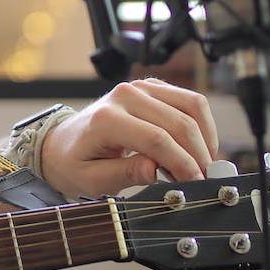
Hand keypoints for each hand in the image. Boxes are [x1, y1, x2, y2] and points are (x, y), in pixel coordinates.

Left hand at [39, 78, 217, 198]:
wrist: (63, 143)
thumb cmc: (76, 163)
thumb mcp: (91, 179)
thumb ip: (122, 174)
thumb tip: (154, 170)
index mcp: (105, 119)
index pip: (156, 139)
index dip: (182, 163)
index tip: (195, 183)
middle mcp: (124, 95)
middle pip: (179, 123)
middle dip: (198, 154)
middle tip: (205, 180)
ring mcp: (140, 87)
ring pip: (192, 106)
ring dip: (205, 138)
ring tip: (202, 165)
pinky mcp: (152, 86)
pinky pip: (189, 100)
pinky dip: (201, 124)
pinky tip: (197, 148)